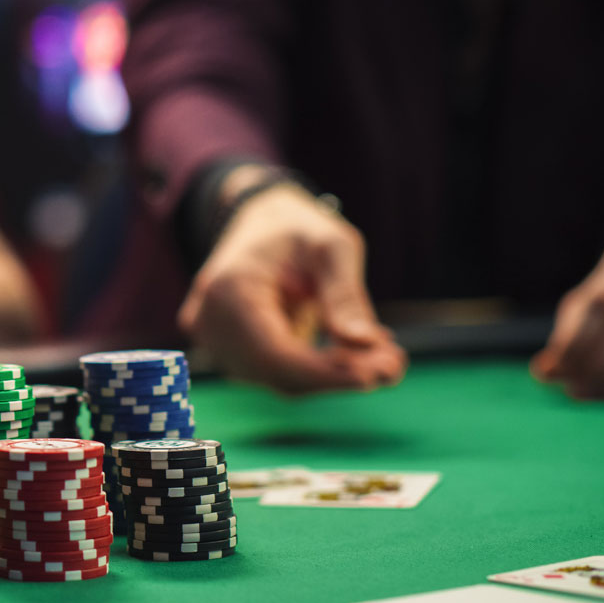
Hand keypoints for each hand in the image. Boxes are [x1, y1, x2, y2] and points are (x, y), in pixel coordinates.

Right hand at [179, 185, 407, 394]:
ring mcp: (212, 340)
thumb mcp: (331, 247)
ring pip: (276, 379)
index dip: (325, 372)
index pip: (274, 353)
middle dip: (337, 375)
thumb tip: (363, 345)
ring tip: (382, 357)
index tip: (376, 375)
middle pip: (276, 373)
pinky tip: (350, 354)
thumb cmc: (297, 228)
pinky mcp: (226, 350)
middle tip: (394, 365)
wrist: (259, 223)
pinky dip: (314, 370)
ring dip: (330, 376)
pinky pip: (273, 373)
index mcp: (228, 290)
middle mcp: (209, 322)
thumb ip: (344, 295)